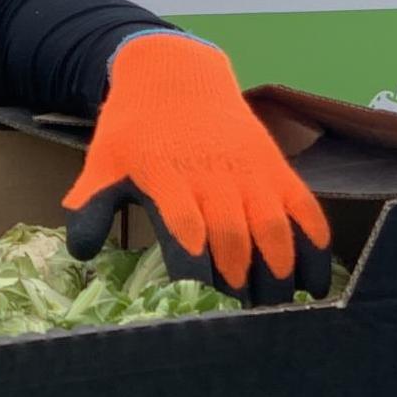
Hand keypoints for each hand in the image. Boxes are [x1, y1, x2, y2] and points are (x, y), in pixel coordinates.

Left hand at [62, 34, 330, 304]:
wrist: (175, 73)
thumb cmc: (136, 128)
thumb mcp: (103, 161)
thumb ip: (92, 206)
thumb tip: (82, 252)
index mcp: (167, 177)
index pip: (186, 231)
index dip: (194, 272)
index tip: (197, 305)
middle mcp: (214, 175)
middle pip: (232, 237)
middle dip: (236, 284)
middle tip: (237, 323)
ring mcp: (250, 171)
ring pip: (272, 227)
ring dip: (276, 274)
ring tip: (272, 311)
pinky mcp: (277, 167)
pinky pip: (304, 209)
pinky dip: (313, 247)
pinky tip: (313, 284)